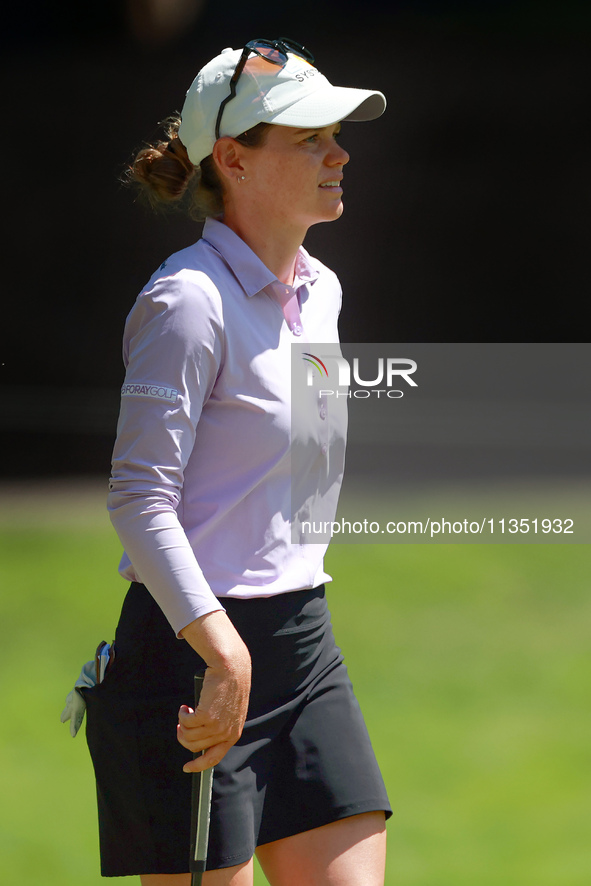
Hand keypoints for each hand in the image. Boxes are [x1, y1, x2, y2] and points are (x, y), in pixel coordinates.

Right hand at [177, 610, 250, 771]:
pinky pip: (185, 722)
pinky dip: (182, 715)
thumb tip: (201, 738)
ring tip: (185, 712)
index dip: (198, 766)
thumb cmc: (230, 687)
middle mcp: (225, 733)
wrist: (232, 669)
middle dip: (183, 737)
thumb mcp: (230, 712)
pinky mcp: (206, 715)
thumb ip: (220, 726)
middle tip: (180, 726)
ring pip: (188, 736)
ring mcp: (216, 726)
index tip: (187, 767)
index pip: (213, 758)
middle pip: (195, 747)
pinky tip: (185, 707)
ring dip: (182, 724)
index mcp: (233, 735)